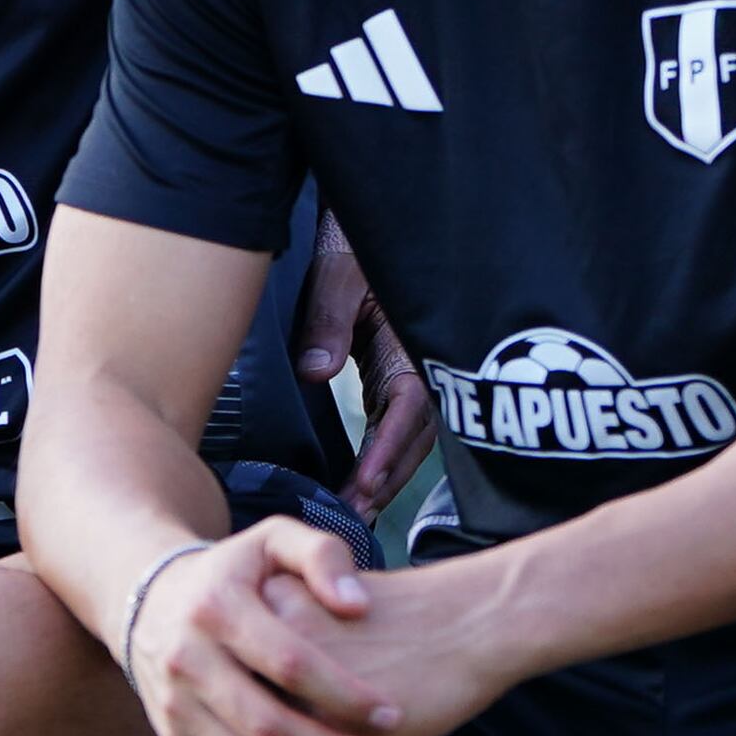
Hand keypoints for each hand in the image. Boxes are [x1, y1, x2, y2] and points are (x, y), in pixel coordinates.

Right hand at [123, 518, 396, 735]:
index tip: (392, 713)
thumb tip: (357, 606)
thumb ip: (323, 555)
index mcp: (215, 608)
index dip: (345, 695)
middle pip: (269, 729)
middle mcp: (186, 662)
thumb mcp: (273, 541)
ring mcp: (176, 709)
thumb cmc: (235, 573)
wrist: (150, 604)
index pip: (288, 664)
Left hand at [290, 219, 440, 513]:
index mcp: (412, 339)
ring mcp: (409, 369)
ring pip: (408, 436)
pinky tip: (363, 485)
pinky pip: (396, 424)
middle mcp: (418, 361)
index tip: (367, 483)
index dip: (388, 448)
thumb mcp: (339, 274)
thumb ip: (327, 321)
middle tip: (356, 515)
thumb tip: (316, 374)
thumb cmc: (355, 242)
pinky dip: (383, 457)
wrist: (372, 220)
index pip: (406, 406)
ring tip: (357, 513)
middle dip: (387, 478)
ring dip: (385, 476)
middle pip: (413, 435)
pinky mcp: (395, 373)